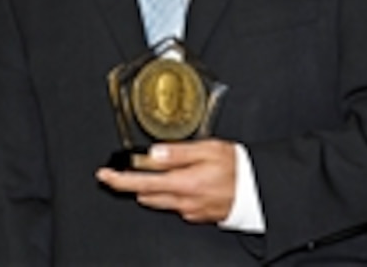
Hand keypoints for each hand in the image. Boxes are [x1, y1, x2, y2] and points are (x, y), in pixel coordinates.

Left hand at [95, 139, 236, 222]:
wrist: (262, 190)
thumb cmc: (239, 168)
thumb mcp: (208, 149)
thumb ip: (178, 152)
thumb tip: (153, 154)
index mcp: (184, 183)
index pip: (141, 185)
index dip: (119, 180)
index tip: (104, 175)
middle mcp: (184, 202)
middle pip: (146, 195)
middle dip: (135, 183)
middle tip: (131, 169)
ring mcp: (191, 212)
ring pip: (160, 202)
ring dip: (153, 188)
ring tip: (160, 172)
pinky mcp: (198, 216)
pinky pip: (176, 206)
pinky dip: (172, 194)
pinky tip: (183, 181)